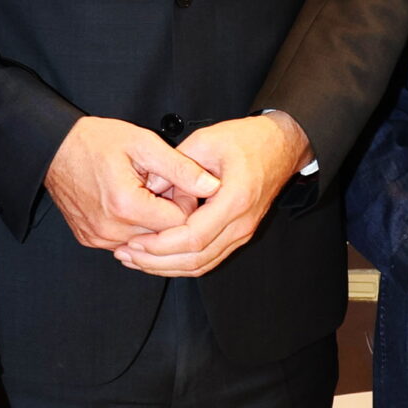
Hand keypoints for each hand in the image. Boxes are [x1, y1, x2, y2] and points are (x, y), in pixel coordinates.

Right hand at [45, 115, 216, 249]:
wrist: (54, 148)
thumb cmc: (96, 141)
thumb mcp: (144, 144)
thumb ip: (181, 168)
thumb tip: (212, 186)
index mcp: (126, 206)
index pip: (180, 224)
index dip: (186, 203)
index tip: (177, 184)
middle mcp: (111, 230)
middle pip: (164, 238)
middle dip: (170, 215)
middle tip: (161, 187)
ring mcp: (98, 239)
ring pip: (146, 244)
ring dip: (152, 223)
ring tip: (143, 194)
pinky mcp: (90, 240)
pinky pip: (126, 243)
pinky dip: (134, 228)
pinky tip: (128, 204)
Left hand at [114, 112, 308, 277]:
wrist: (280, 146)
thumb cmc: (247, 140)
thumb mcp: (206, 141)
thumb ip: (176, 166)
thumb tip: (149, 188)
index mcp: (235, 200)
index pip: (194, 237)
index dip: (161, 245)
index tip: (135, 241)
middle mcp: (241, 224)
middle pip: (196, 259)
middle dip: (157, 262)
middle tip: (126, 255)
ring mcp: (242, 233)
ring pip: (202, 264)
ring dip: (166, 267)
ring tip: (135, 260)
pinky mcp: (238, 234)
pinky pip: (208, 258)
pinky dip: (181, 263)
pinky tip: (157, 258)